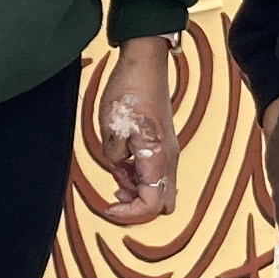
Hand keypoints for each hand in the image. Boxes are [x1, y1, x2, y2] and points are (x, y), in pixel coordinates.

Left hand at [96, 35, 178, 220]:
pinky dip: (139, 176)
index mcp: (158, 158)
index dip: (130, 214)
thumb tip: (118, 168)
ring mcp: (167, 151)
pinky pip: (155, 172)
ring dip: (137, 190)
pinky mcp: (161, 143)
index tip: (109, 208)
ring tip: (116, 176)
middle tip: (115, 198)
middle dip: (137, 206)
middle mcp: (169, 158)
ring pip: (158, 188)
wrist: (144, 63)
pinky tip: (122, 164)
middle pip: (162, 202)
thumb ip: (114, 159)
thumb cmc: (130, 89)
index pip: (152, 204)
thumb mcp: (111, 129)